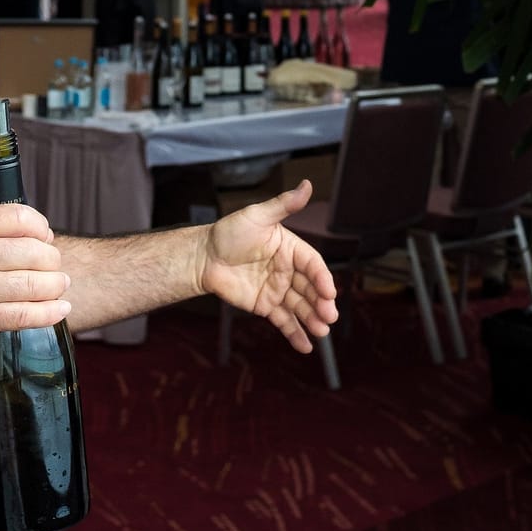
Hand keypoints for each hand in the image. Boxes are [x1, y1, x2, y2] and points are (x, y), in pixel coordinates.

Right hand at [0, 203, 71, 345]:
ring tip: (59, 283)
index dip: (41, 226)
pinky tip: (61, 307)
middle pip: (34, 252)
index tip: (45, 236)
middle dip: (52, 259)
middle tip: (52, 264)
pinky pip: (25, 315)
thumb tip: (45, 234)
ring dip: (56, 284)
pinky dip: (50, 312)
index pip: (20, 218)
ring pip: (35, 284)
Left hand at [194, 180, 338, 352]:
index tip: (328, 291)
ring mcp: (278, 290)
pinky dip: (295, 334)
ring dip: (312, 320)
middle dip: (321, 304)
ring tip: (321, 332)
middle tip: (328, 317)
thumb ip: (283, 205)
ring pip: (300, 307)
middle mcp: (289, 270)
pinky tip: (305, 346)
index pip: (313, 265)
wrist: (203, 257)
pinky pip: (284, 321)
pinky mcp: (266, 306)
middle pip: (311, 289)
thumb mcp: (257, 216)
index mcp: (292, 249)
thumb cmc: (229, 232)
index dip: (322, 278)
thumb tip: (306, 184)